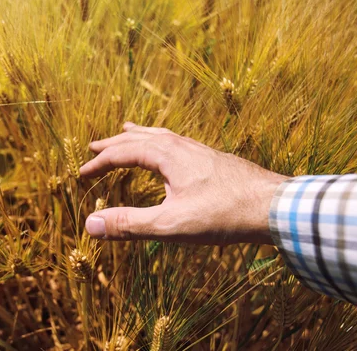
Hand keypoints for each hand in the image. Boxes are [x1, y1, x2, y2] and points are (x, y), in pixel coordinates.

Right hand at [80, 123, 287, 243]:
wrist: (275, 207)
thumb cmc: (223, 215)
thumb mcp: (170, 225)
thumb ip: (129, 224)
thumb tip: (89, 224)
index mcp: (167, 155)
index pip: (123, 153)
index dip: (100, 162)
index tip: (82, 173)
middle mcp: (181, 146)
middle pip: (140, 138)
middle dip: (114, 143)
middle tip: (94, 145)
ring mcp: (199, 151)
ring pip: (161, 136)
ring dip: (138, 136)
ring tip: (127, 131)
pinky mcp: (213, 159)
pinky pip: (177, 143)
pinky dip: (160, 142)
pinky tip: (170, 153)